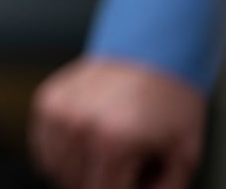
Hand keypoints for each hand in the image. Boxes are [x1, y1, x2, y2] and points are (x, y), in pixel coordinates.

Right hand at [30, 58, 203, 188]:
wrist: (153, 49)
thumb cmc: (170, 99)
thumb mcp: (183, 153)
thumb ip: (161, 187)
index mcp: (111, 141)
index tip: (131, 180)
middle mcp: (78, 125)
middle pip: (75, 184)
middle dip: (100, 181)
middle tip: (124, 165)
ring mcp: (57, 112)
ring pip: (54, 169)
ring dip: (77, 169)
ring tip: (104, 152)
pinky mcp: (46, 101)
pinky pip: (41, 148)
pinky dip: (58, 154)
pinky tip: (83, 145)